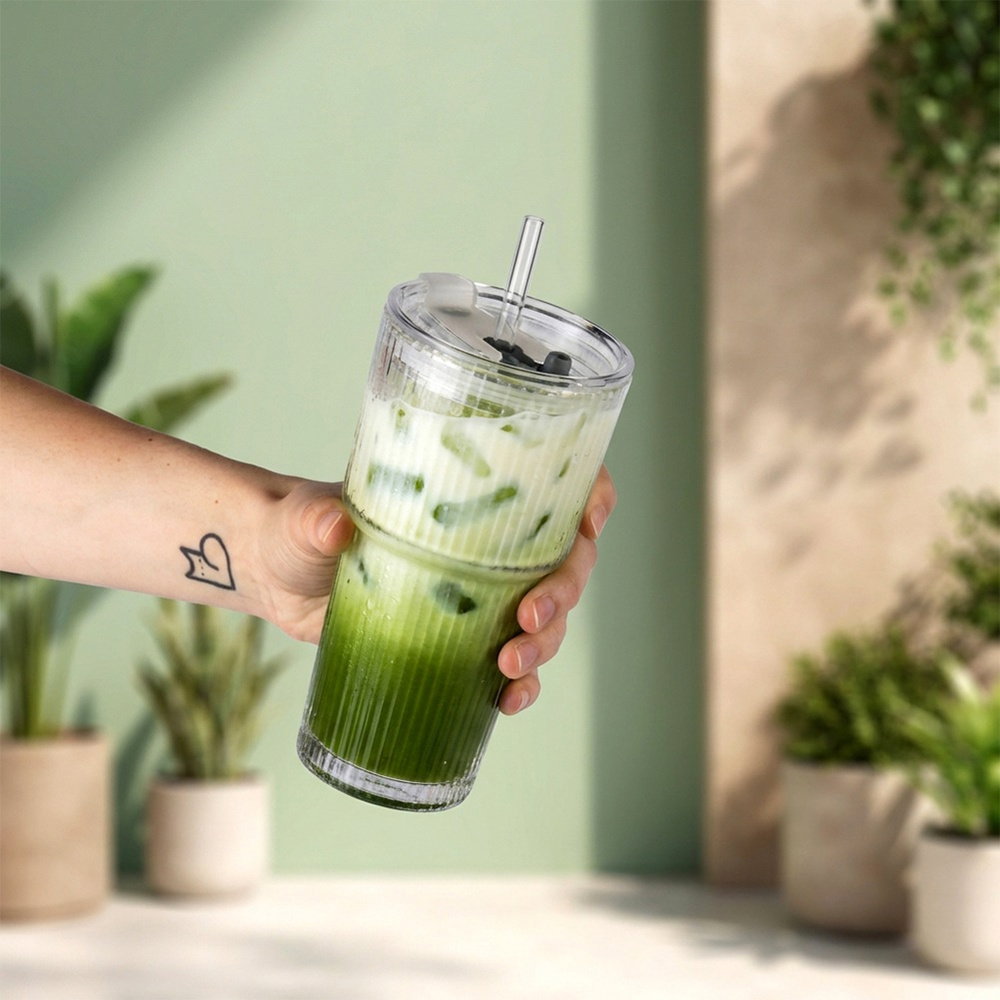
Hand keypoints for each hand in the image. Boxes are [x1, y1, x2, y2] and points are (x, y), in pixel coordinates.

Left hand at [263, 467, 617, 717]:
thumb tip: (332, 527)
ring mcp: (478, 592)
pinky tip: (507, 701)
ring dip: (545, 644)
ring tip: (508, 668)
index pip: (552, 481)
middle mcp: (487, 542)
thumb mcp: (305, 517)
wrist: (278, 574)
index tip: (590, 523)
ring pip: (547, 616)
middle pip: (563, 560)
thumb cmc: (298, 526)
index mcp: (467, 493)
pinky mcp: (459, 637)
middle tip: (529, 618)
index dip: (589, 495)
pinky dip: (521, 684)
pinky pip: (511, 662)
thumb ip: (316, 518)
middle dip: (564, 591)